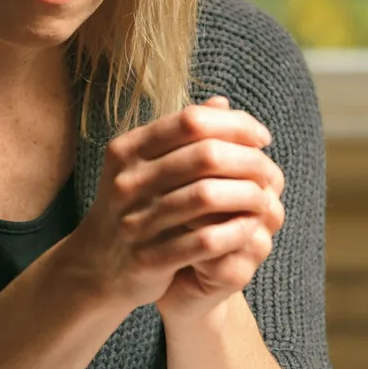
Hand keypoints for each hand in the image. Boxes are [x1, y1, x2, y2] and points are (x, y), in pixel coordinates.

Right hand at [69, 95, 284, 315]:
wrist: (98, 266)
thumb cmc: (134, 207)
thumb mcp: (146, 165)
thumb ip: (182, 134)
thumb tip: (222, 103)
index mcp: (128, 150)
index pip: (191, 121)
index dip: (235, 124)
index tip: (261, 138)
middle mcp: (126, 181)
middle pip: (204, 156)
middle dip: (249, 161)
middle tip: (269, 172)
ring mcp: (134, 220)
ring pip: (207, 197)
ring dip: (248, 196)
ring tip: (265, 199)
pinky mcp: (148, 258)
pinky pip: (204, 241)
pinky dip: (236, 232)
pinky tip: (250, 228)